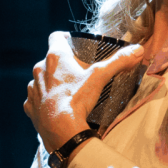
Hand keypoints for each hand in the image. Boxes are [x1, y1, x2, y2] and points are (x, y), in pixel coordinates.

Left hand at [24, 32, 145, 149]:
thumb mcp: (100, 77)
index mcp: (55, 57)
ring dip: (52, 82)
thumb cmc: (77, 99)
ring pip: (43, 79)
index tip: (73, 43)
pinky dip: (45, 100)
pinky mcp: (30, 105)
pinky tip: (56, 107)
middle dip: (63, 64)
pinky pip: (37, 98)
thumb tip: (137, 50)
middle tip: (78, 73)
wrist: (60, 130)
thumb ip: (118, 62)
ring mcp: (33, 88)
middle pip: (51, 60)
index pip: (56, 37)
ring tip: (67, 92)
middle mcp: (40, 69)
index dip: (65, 38)